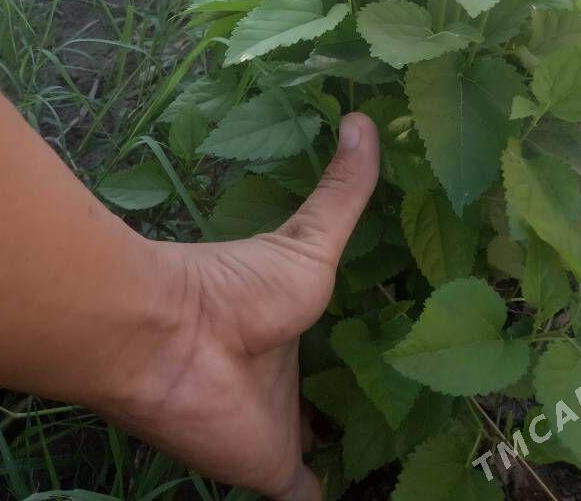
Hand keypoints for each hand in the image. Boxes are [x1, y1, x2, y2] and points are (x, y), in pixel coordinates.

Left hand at [102, 113, 378, 500]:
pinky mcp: (272, 470)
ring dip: (345, 446)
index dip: (364, 357)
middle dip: (357, 407)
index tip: (401, 353)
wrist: (168, 337)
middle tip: (412, 406)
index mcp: (296, 332)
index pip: (335, 351)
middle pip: (326, 402)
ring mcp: (277, 430)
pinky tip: (361, 491)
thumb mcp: (308, 240)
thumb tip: (368, 117)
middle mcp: (286, 382)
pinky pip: (311, 495)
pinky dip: (330, 496)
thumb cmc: (237, 287)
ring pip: (320, 447)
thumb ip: (342, 191)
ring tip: (405, 443)